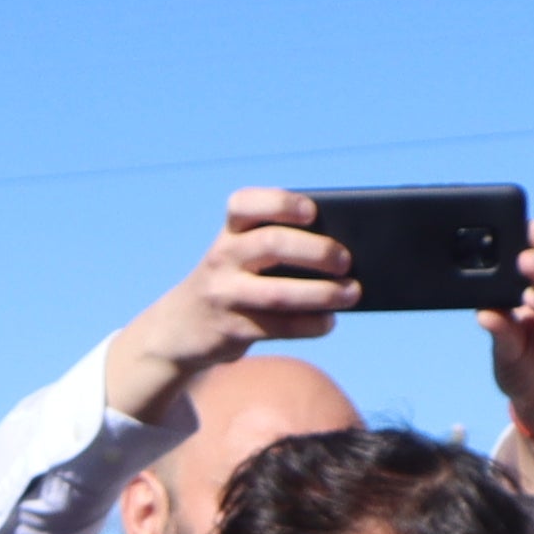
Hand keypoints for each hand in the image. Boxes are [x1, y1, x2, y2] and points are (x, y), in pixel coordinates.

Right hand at [98, 188, 352, 422]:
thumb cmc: (234, 282)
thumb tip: (342, 259)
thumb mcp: (242, 256)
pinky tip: (328, 322)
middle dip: (316, 251)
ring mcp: (224, 295)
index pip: (245, 204)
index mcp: (230, 232)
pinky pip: (278, 328)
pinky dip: (310, 325)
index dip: (280, 203)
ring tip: (351, 293)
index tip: (312, 212)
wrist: (182, 327)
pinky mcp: (230, 330)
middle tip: (346, 260)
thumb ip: (280, 249)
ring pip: (278, 294)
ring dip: (322, 294)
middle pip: (271, 245)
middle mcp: (222, 258)